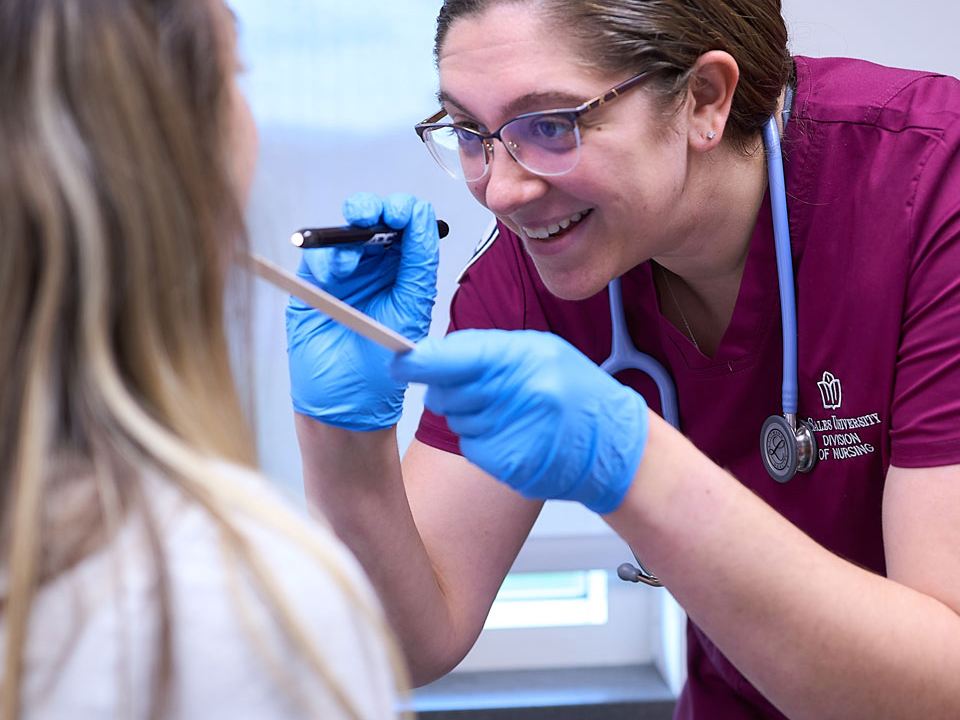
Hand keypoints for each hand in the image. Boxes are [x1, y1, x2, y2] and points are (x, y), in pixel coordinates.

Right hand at [286, 192, 438, 430]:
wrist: (345, 404)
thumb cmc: (382, 369)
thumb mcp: (411, 311)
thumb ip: (418, 264)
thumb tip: (422, 219)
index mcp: (407, 272)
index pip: (411, 225)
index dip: (406, 211)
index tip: (401, 214)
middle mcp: (377, 268)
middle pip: (376, 218)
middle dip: (373, 209)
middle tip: (371, 216)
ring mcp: (345, 275)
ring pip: (345, 231)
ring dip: (348, 233)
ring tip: (350, 261)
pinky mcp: (314, 285)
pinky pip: (317, 255)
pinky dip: (324, 254)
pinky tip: (334, 272)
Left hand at [390, 329, 648, 513]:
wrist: (614, 445)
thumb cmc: (577, 393)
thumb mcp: (541, 352)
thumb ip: (488, 352)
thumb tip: (433, 355)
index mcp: (526, 359)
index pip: (456, 358)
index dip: (420, 362)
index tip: (398, 363)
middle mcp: (520, 395)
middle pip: (446, 393)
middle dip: (450, 390)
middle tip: (484, 390)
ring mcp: (516, 433)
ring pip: (456, 420)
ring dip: (471, 416)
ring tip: (512, 413)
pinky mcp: (510, 465)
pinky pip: (471, 447)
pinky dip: (484, 441)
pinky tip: (515, 435)